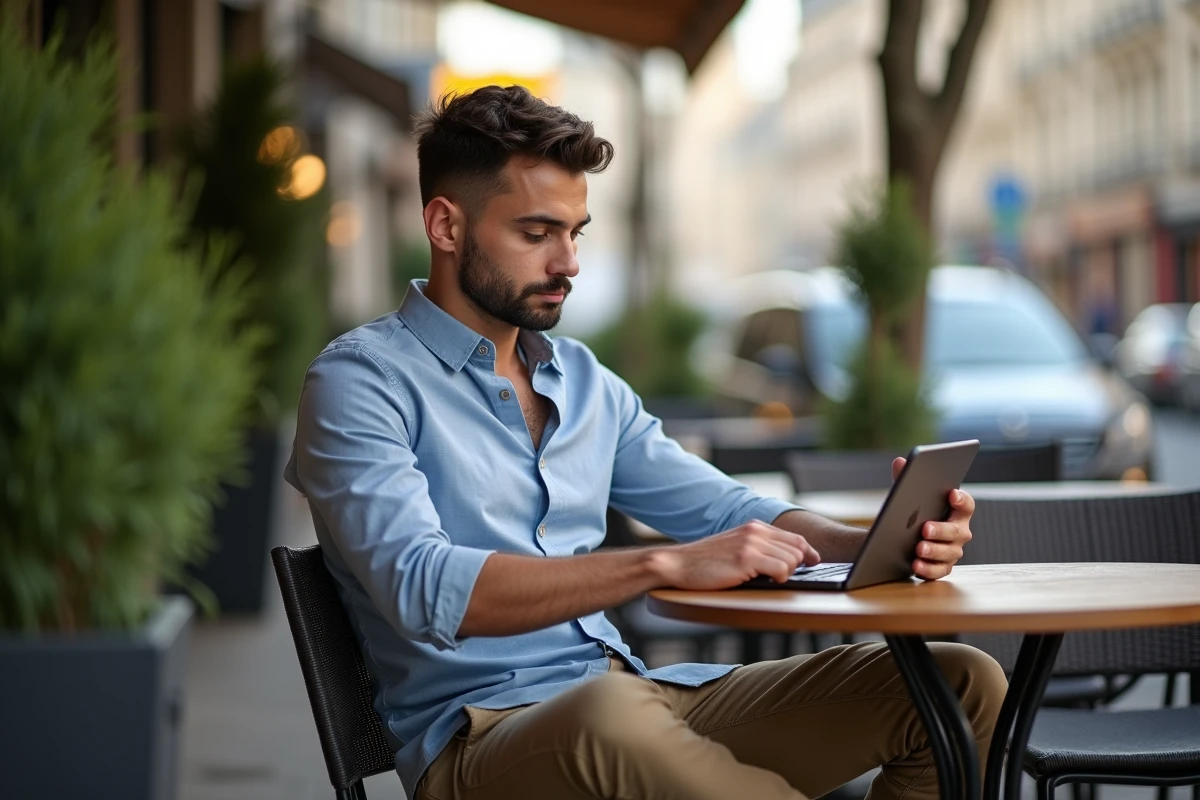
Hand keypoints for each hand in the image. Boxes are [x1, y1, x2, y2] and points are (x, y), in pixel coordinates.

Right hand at [650, 520, 820, 589]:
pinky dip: (780, 577)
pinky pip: (781, 568)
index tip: (813, 562)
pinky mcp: (746, 558)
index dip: (808, 551)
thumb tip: (786, 560)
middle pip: (798, 548)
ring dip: (787, 573)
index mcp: (754, 527)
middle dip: (798, 565)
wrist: (678, 564)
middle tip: (784, 577)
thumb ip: (757, 547)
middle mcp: (755, 531)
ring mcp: (751, 543)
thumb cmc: (705, 562)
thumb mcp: (734, 546)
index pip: (794, 537)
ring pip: (792, 559)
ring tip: (770, 578)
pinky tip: (767, 580)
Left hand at [891, 457, 973, 580]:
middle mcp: (959, 532)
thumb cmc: (911, 512)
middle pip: (956, 531)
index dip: (962, 500)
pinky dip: (928, 569)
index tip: (952, 493)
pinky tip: (915, 565)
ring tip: (918, 548)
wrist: (902, 538)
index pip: (967, 505)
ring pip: (949, 552)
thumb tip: (900, 461)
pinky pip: (939, 571)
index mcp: (956, 512)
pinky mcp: (942, 567)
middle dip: (941, 530)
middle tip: (925, 528)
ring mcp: (952, 551)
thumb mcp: (906, 495)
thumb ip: (905, 478)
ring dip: (934, 551)